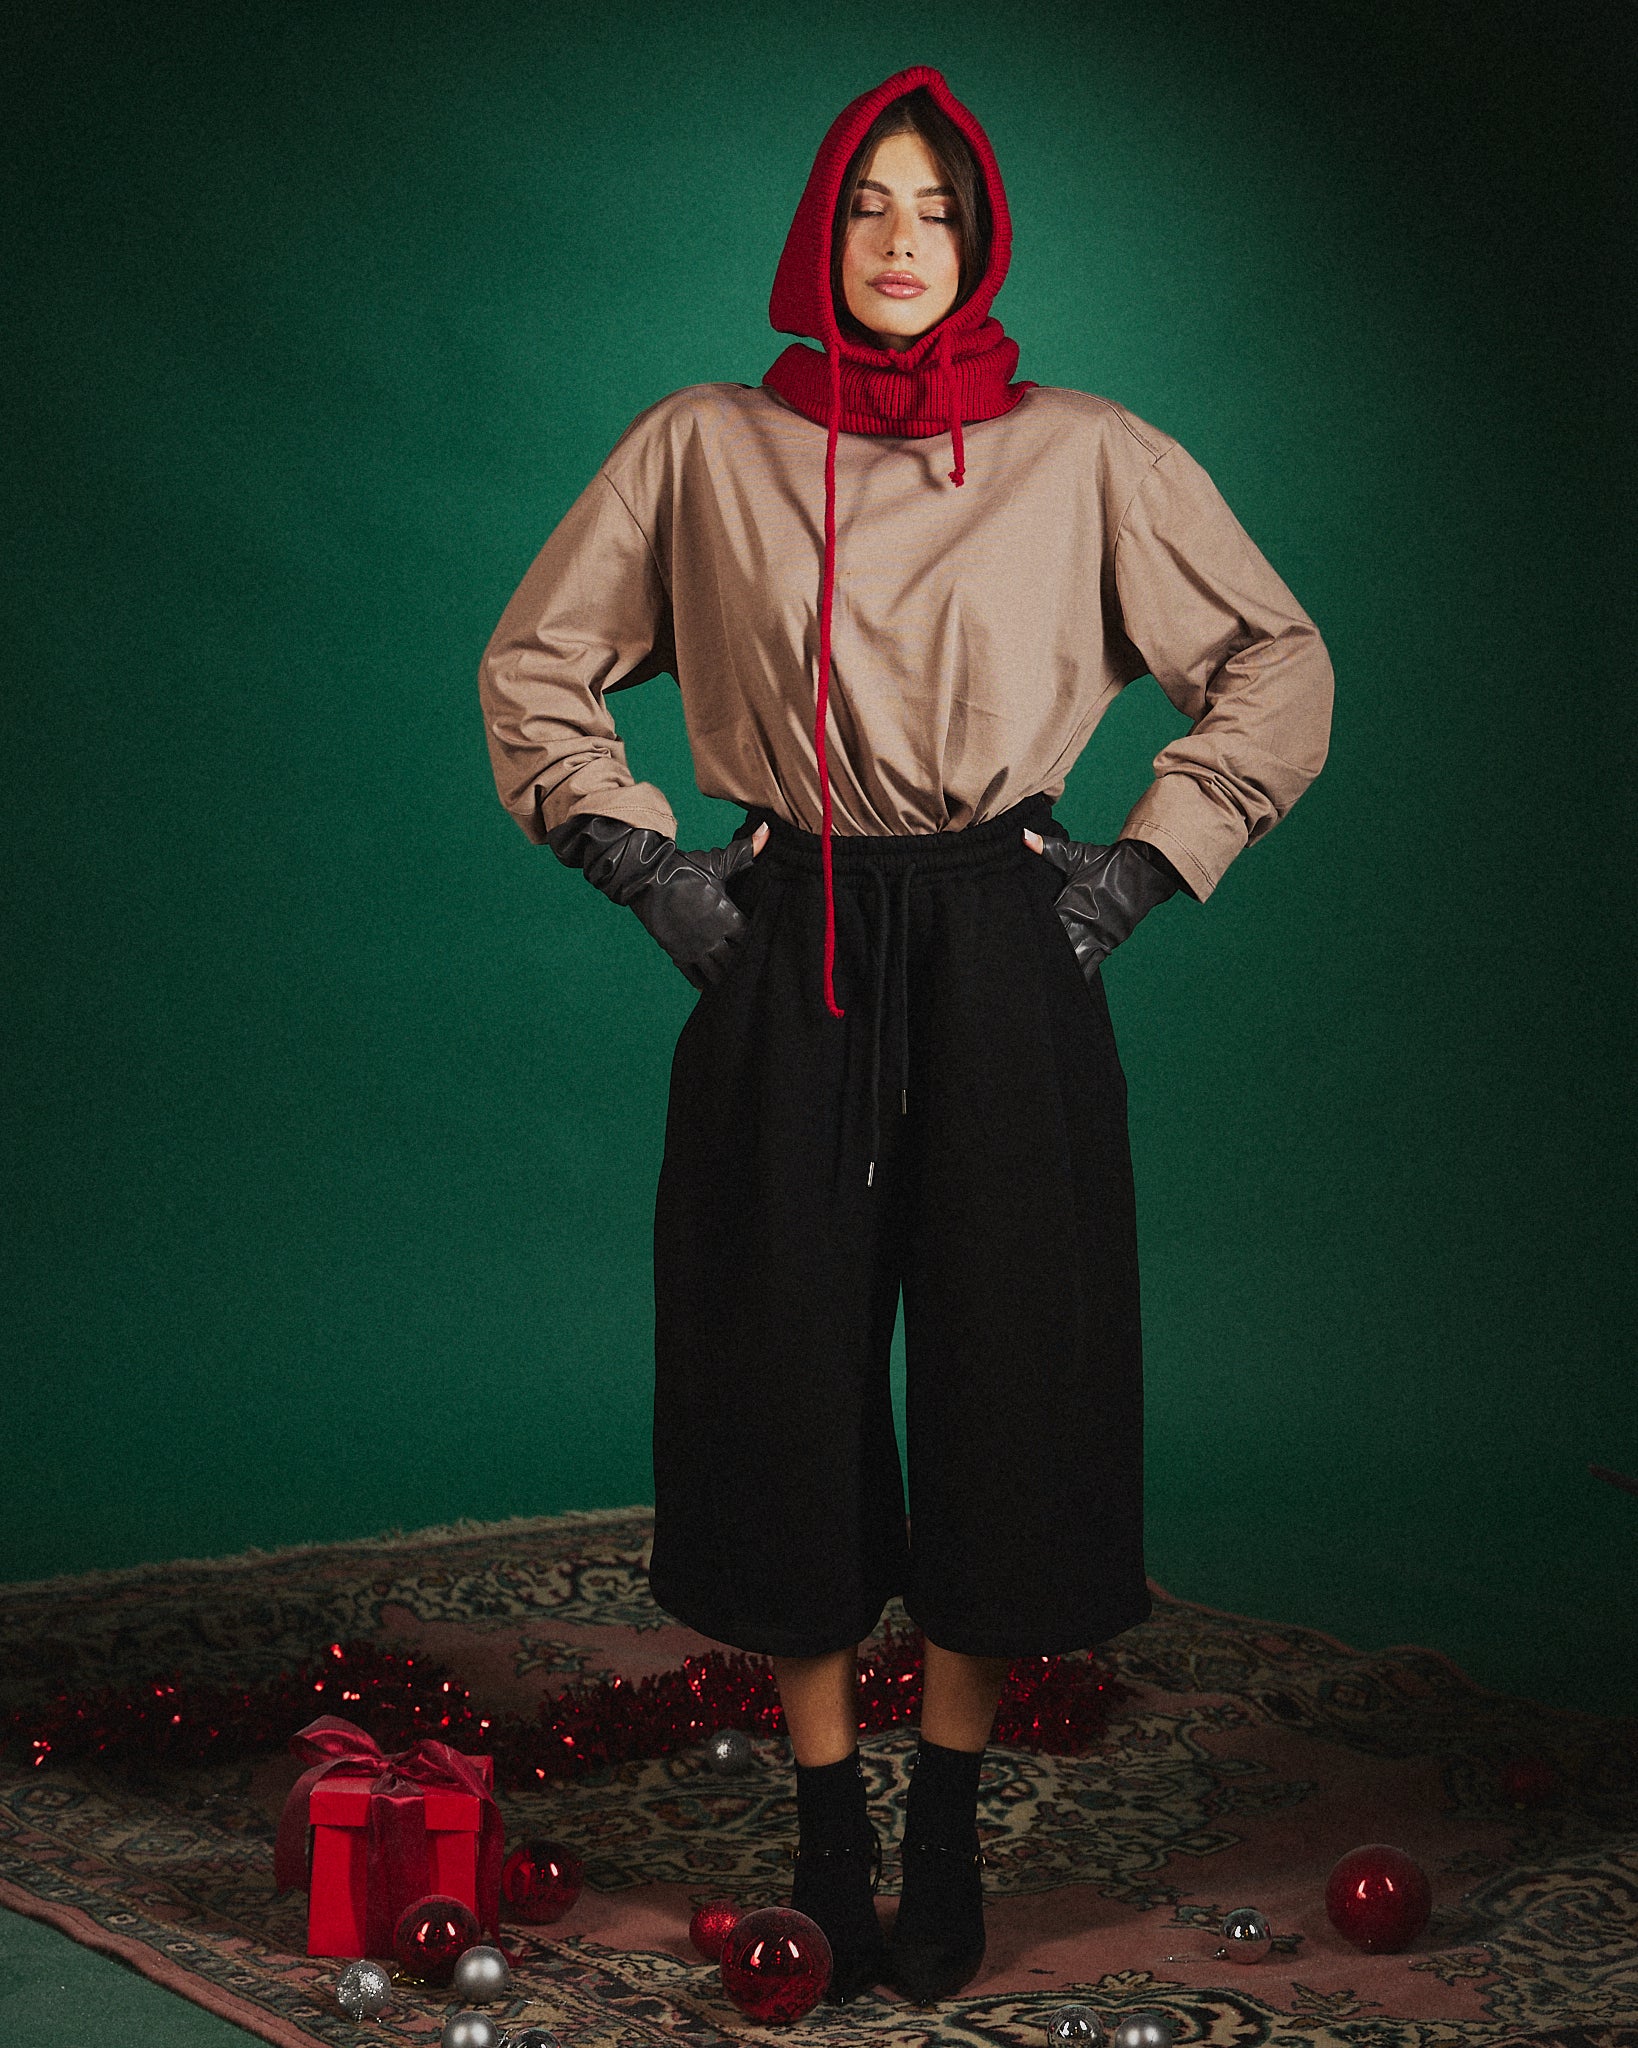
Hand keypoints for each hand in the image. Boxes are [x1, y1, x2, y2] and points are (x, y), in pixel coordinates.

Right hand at [546, 814, 770, 988]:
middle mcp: (714, 936)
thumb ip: (745, 852)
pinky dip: (703, 982)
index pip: (753, 937)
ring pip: (718, 973)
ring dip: (726, 975)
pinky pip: (694, 976)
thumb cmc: (685, 868)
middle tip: (750, 964)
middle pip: (738, 960)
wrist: (647, 878)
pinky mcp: (678, 953)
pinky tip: (709, 986)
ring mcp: (696, 948)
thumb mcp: (717, 861)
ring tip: (732, 978)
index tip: (761, 939)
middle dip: (744, 961)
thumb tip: (768, 829)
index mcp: (728, 916)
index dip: (758, 940)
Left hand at [1023, 826, 1180, 981]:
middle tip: (1020, 967)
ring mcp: (1096, 938)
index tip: (1013, 940)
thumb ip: (1048, 849)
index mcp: (1069, 904)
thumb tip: (1023, 835)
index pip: (1044, 925)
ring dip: (1059, 968)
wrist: (1144, 870)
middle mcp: (1082, 925)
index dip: (1028, 933)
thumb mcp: (1076, 855)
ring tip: (1040, 980)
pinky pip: (1090, 965)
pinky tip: (1064, 982)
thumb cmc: (1107, 862)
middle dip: (1042, 953)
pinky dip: (1078, 972)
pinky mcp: (1108, 945)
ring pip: (1073, 961)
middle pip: (1055, 947)